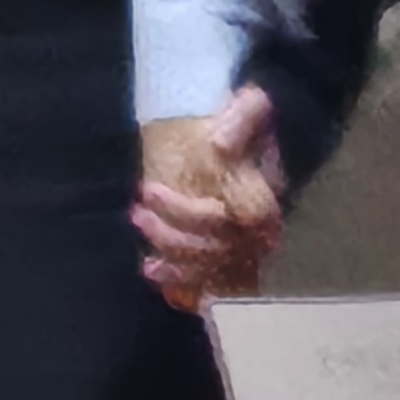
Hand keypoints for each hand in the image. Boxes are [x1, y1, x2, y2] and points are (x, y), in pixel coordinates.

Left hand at [135, 86, 285, 312]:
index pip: (229, 218)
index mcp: (264, 198)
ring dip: (171, 264)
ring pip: (208, 273)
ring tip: (142, 248)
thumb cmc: (241, 130)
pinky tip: (158, 276)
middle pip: (215, 249)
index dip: (186, 211)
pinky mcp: (230, 266)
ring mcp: (245, 253)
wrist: (243, 146)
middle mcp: (259, 234)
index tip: (149, 189)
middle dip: (169, 235)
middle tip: (136, 212)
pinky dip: (183, 289)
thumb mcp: (246, 110)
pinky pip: (209, 289)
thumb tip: (219, 143)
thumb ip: (242, 117)